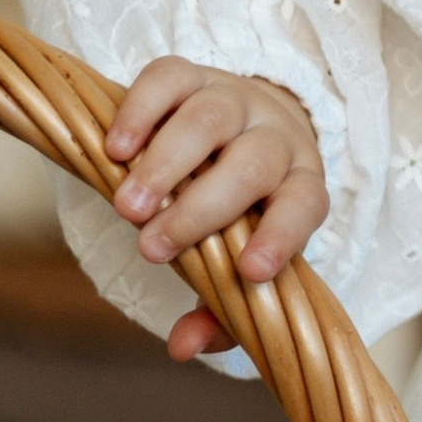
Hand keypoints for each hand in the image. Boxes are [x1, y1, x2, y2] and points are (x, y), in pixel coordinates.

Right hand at [103, 60, 328, 361]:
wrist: (239, 124)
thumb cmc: (238, 210)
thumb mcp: (236, 258)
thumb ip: (218, 310)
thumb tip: (182, 348)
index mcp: (301, 186)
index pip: (306, 207)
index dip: (282, 236)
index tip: (250, 271)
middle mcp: (275, 138)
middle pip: (251, 167)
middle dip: (201, 211)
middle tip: (151, 247)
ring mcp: (235, 100)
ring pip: (209, 120)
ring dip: (166, 166)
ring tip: (127, 207)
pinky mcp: (193, 74)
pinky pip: (171, 79)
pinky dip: (142, 112)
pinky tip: (115, 150)